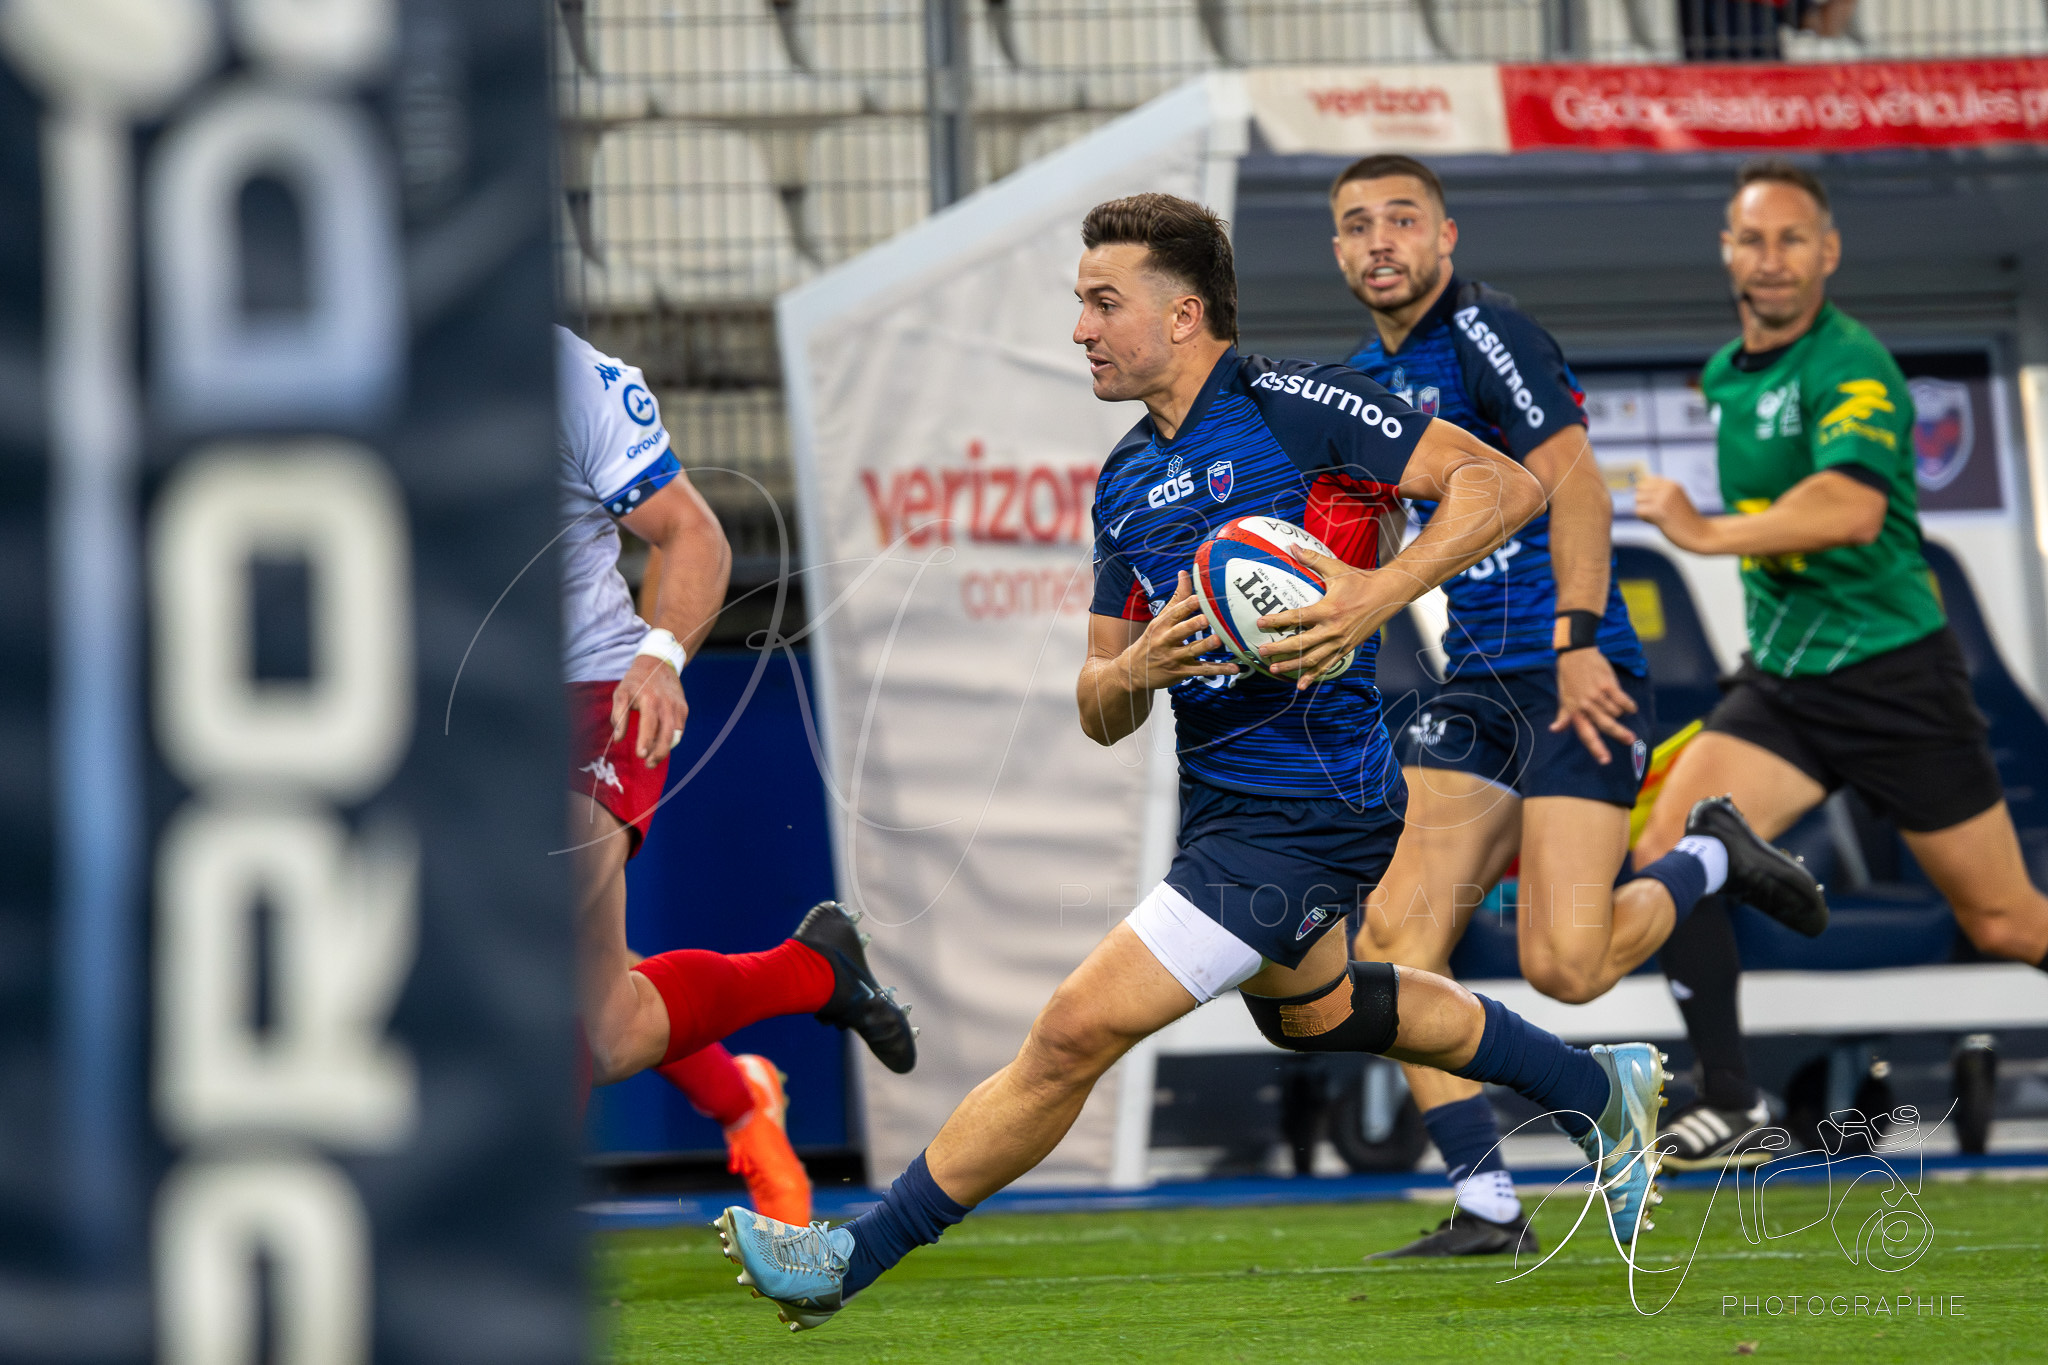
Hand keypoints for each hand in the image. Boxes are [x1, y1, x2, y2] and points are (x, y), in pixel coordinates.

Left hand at [611, 654, 687, 767]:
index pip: (650, 724)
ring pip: (676, 734)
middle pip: (667, 734)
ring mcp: (678, 706)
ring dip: (666, 749)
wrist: (659, 663)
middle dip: (659, 752)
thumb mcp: (621, 693)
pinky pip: (679, 729)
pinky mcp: (684, 708)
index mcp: (650, 699)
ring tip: (654, 758)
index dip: (646, 741)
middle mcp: (667, 703)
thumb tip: (618, 737)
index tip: (641, 755)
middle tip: (649, 764)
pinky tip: (661, 744)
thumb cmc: (636, 680)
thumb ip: (618, 715)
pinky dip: (672, 739)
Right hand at [1121, 572, 1238, 689]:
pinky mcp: (1182, 672)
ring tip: (1217, 640)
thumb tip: (1184, 573)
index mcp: (1161, 625)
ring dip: (1204, 646)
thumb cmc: (1152, 640)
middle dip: (1191, 625)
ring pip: (1191, 651)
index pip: (1173, 613)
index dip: (1185, 606)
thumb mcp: (1160, 620)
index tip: (1198, 597)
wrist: (1134, 671)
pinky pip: (1202, 670)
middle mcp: (1166, 641)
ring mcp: (1174, 658)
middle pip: (1179, 632)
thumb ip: (1176, 598)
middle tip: (1205, 619)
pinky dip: (1219, 670)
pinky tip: (1234, 668)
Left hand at [1255, 546, 1403, 691]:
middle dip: (1280, 650)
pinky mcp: (1347, 649)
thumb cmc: (1360, 580)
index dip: (1278, 620)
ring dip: (1293, 666)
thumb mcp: (1336, 568)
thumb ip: (1313, 559)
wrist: (1387, 595)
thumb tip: (1292, 547)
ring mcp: (1341, 642)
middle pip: (1302, 644)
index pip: (1298, 617)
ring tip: (1274, 670)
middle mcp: (1334, 629)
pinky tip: (1300, 684)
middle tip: (1261, 652)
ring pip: (1313, 659)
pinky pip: (1328, 665)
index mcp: (1329, 609)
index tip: (1260, 623)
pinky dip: (1313, 675)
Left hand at [1549, 645, 1637, 764]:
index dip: (1595, 748)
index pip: (1586, 734)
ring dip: (1620, 712)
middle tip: (1631, 740)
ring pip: (1615, 712)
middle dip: (1619, 734)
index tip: (1605, 760)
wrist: (1575, 653)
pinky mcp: (1607, 684)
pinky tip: (1630, 706)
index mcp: (1574, 711)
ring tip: (1616, 705)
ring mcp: (1596, 694)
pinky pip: (1622, 700)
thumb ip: (1564, 715)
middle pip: (1605, 725)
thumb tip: (1555, 729)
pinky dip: (1628, 705)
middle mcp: (1585, 705)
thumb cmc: (1569, 677)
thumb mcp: (1563, 697)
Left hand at [1632, 475, 1712, 551]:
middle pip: (1639, 490)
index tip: (1659, 504)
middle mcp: (1668, 488)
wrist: (1700, 534)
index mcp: (1672, 484)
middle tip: (1659, 513)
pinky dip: (1645, 519)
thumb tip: (1636, 486)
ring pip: (1637, 500)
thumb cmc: (1686, 520)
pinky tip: (1658, 523)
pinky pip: (1639, 511)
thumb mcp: (1675, 500)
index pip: (1645, 481)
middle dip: (1644, 502)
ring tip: (1660, 518)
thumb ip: (1660, 493)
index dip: (1647, 494)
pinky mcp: (1659, 510)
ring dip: (1644, 511)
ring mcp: (1663, 498)